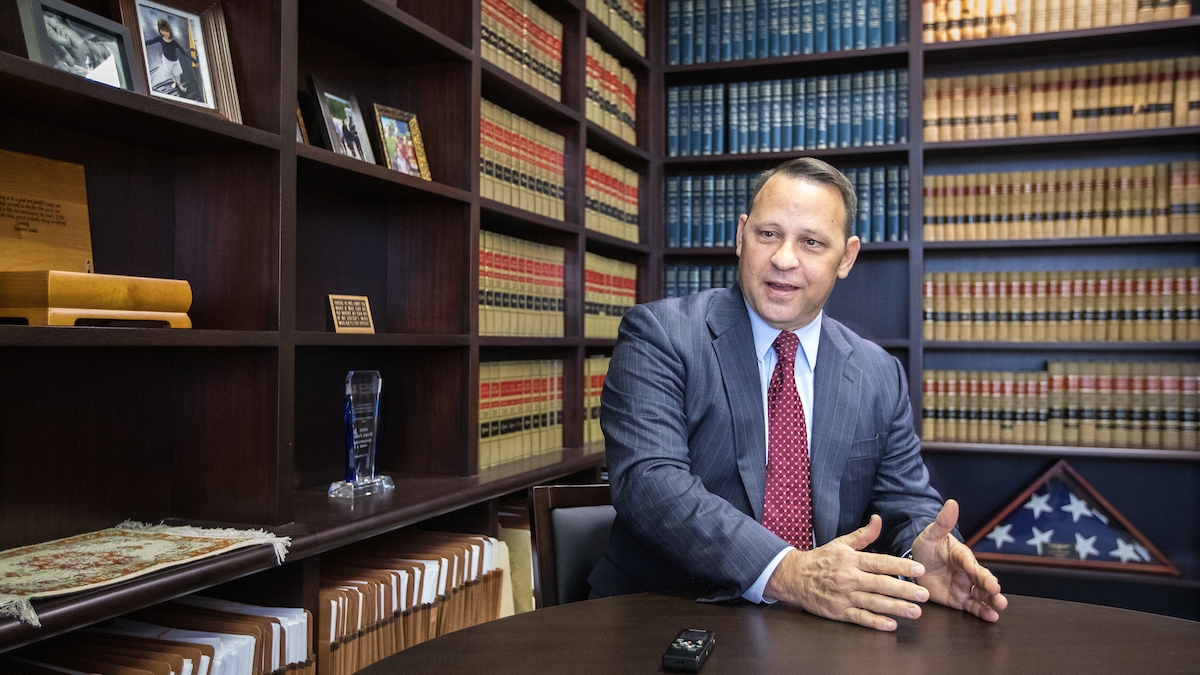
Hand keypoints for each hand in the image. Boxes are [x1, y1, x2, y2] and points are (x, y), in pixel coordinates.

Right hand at [763, 514, 929, 631]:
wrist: (793, 577)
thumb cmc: (820, 560)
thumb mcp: (840, 544)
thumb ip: (863, 535)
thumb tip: (878, 519)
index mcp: (851, 560)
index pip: (881, 562)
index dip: (901, 566)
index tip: (919, 570)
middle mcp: (849, 578)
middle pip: (881, 584)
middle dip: (905, 590)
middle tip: (925, 595)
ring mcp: (843, 596)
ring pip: (874, 603)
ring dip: (897, 608)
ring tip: (916, 612)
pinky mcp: (838, 612)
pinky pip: (859, 618)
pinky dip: (875, 622)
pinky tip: (891, 624)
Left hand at [911, 499, 1007, 621]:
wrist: (917, 564)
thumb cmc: (928, 546)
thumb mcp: (931, 534)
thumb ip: (942, 522)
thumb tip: (951, 502)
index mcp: (961, 555)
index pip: (968, 560)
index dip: (972, 566)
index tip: (974, 570)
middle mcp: (967, 572)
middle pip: (980, 579)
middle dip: (989, 585)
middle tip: (996, 591)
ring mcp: (964, 586)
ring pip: (981, 594)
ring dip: (991, 600)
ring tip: (1000, 606)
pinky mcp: (959, 599)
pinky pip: (972, 606)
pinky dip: (982, 612)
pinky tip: (991, 617)